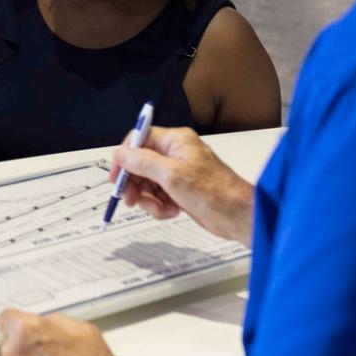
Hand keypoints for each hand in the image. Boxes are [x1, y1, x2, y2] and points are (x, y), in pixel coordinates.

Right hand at [110, 127, 251, 241]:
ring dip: (149, 199)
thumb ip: (142, 162)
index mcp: (175, 141)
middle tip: (132, 201)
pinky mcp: (182, 190)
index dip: (125, 157)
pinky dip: (161, 206)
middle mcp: (176, 153)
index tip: (116, 178)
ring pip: (148, 183)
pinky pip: (160, 195)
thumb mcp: (170, 175)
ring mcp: (179, 172)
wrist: (238, 216)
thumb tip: (119, 153)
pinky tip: (172, 212)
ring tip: (161, 209)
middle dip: (136, 184)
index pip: (140, 139)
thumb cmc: (209, 191)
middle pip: (141, 164)